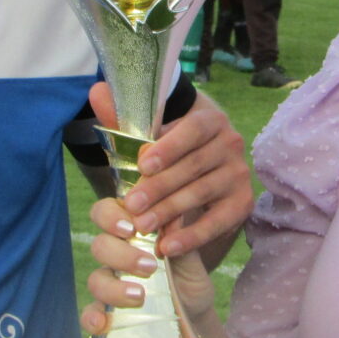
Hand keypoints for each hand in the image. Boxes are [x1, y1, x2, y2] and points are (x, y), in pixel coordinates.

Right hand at [81, 224, 216, 337]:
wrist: (195, 314)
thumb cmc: (189, 277)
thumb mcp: (190, 258)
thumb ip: (181, 238)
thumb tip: (175, 215)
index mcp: (130, 233)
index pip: (106, 213)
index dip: (111, 216)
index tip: (132, 228)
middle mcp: (115, 256)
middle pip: (100, 246)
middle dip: (121, 255)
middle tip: (149, 266)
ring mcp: (109, 285)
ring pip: (96, 280)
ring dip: (114, 287)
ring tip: (140, 295)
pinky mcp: (107, 313)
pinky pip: (89, 314)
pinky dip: (91, 317)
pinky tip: (101, 322)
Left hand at [88, 82, 250, 258]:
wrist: (200, 175)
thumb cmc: (169, 152)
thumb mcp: (149, 135)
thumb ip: (124, 117)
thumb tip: (97, 90)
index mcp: (210, 120)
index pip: (194, 129)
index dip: (169, 146)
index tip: (142, 164)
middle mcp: (231, 143)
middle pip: (194, 165)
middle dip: (160, 187)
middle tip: (131, 205)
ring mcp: (239, 174)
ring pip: (201, 193)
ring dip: (170, 212)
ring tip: (142, 226)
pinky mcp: (241, 203)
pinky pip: (217, 222)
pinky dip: (192, 237)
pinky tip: (167, 247)